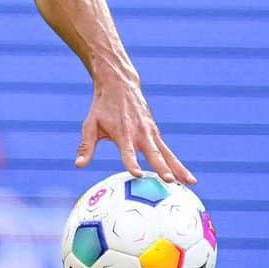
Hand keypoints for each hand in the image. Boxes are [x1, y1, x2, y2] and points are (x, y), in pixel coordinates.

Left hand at [75, 78, 194, 184]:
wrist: (120, 84)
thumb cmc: (102, 107)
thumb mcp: (90, 124)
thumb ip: (86, 146)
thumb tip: (78, 165)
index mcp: (122, 132)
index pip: (127, 151)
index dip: (132, 162)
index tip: (137, 174)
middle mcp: (139, 133)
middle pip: (153, 153)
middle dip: (161, 167)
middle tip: (170, 181)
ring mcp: (150, 133)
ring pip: (167, 153)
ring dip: (179, 168)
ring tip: (190, 183)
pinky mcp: (156, 133)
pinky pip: (168, 151)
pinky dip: (178, 164)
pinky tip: (188, 179)